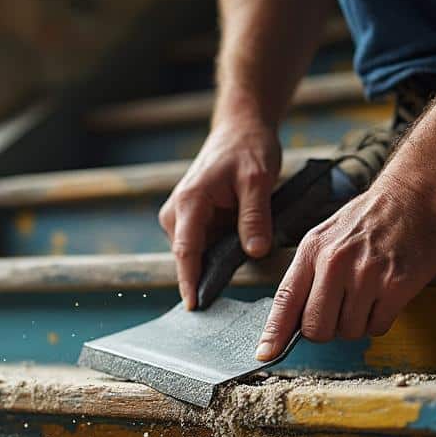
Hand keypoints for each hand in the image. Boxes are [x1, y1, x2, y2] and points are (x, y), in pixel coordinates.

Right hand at [159, 118, 281, 308]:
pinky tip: (240, 239)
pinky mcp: (191, 219)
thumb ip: (255, 218)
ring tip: (246, 241)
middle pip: (190, 256)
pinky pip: (204, 244)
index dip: (190, 281)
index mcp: (189, 202)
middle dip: (211, 271)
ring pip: (198, 252)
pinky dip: (221, 247)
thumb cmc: (247, 149)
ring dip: (219, 256)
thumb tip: (255, 252)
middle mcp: (177, 212)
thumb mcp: (258, 181)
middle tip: (240, 276)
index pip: (186, 251)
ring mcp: (181, 217)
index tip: (194, 306)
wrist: (240, 130)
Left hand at [255, 174, 435, 359]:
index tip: (264, 354)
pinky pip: (377, 327)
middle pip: (316, 328)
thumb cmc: (368, 220)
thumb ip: (306, 275)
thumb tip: (290, 319)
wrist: (414, 196)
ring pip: (348, 331)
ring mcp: (367, 275)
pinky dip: (379, 320)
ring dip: (356, 323)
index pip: (286, 300)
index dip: (274, 333)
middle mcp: (336, 263)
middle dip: (325, 329)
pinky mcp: (396, 285)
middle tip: (338, 311)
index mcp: (313, 251)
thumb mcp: (325, 237)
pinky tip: (384, 297)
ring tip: (366, 295)